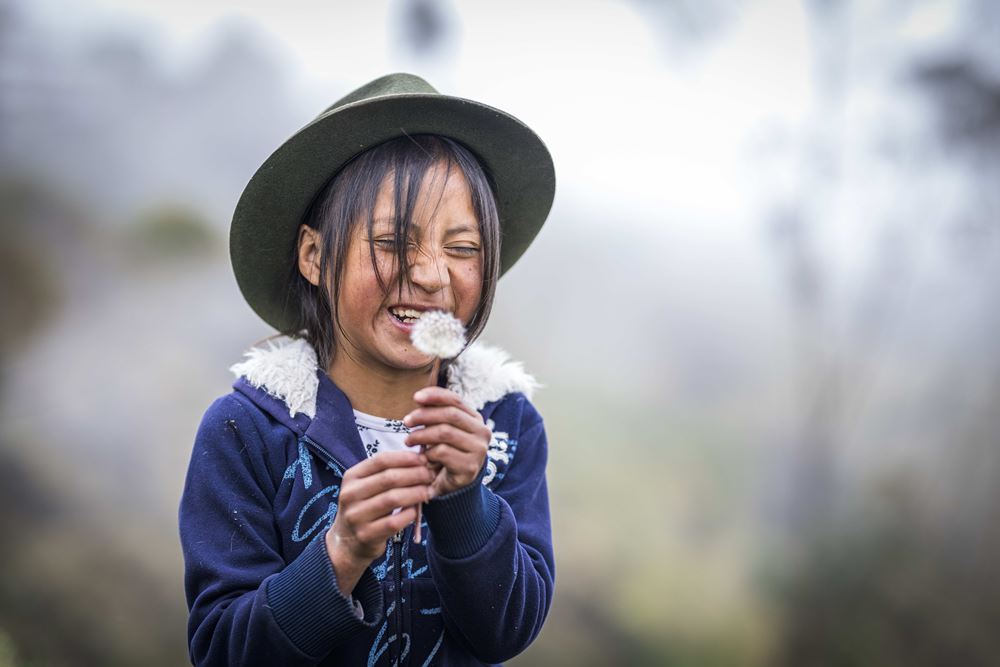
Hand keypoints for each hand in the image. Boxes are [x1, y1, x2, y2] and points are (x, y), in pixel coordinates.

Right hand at [325, 450, 435, 594]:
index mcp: (352, 477)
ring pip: (392, 499)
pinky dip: (409, 514)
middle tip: (430, 475)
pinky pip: (393, 522)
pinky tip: (416, 511)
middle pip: (389, 478)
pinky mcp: (365, 535)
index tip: (424, 459)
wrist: (347, 543)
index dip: (405, 458)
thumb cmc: (365, 508)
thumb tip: (419, 459)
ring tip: (428, 491)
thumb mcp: (367, 487)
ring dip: (415, 493)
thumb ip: (387, 473)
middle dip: (415, 474)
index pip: (381, 460)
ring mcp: (356, 516)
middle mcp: (350, 495)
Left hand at [403, 387, 489, 496]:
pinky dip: (428, 453)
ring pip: (445, 432)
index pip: (455, 400)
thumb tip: (419, 398)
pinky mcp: (470, 466)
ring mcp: (479, 450)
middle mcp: (482, 432)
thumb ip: (435, 414)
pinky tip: (424, 457)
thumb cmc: (446, 452)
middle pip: (450, 414)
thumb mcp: (442, 430)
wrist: (455, 484)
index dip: (435, 395)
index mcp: (475, 419)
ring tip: (409, 441)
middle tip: (406, 422)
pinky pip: (443, 452)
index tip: (416, 397)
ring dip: (421, 435)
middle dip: (424, 415)